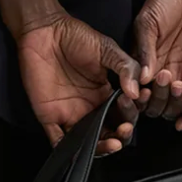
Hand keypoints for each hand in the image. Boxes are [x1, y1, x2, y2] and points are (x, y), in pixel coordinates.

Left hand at [15, 10, 142, 156]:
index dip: (132, 113)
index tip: (137, 106)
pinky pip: (59, 141)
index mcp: (105, 93)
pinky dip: (70, 150)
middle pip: (110, 132)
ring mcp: (70, 113)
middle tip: (126, 127)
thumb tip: (137, 91)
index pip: (123, 113)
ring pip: (89, 142)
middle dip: (122, 135)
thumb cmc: (75, 36)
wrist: (44, 31)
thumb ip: (125, 67)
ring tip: (114, 142)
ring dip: (103, 148)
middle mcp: (89, 106)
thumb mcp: (107, 49)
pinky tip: (83, 148)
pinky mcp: (50, 116)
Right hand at [131, 0, 181, 130]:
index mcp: (142, 62)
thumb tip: (142, 75)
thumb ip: (145, 48)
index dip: (137, 96)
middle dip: (155, 98)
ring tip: (175, 83)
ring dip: (171, 103)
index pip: (136, 90)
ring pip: (171, 105)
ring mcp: (178, 75)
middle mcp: (158, 73)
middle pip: (153, 103)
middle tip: (160, 78)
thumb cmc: (164, 1)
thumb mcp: (147, 22)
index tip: (140, 91)